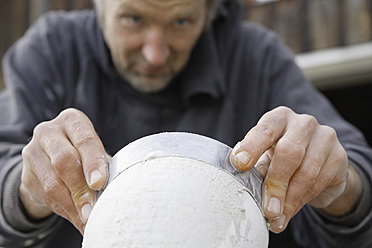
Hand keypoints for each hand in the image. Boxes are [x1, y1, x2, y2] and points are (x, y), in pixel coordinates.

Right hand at [19, 108, 109, 233]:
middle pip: (64, 161)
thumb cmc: (84, 153)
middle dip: (81, 189)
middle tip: (93, 209)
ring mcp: (33, 153)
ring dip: (73, 205)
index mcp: (72, 121)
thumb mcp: (95, 151)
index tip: (99, 183)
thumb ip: (103, 165)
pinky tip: (78, 218)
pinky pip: (46, 197)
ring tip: (88, 218)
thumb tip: (114, 191)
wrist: (52, 159)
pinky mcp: (26, 175)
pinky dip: (65, 211)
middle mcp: (49, 132)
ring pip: (53, 184)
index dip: (93, 163)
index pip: (84, 140)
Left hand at [229, 106, 361, 232]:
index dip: (252, 146)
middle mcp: (302, 123)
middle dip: (275, 184)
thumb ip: (258, 166)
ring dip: (289, 200)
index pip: (265, 129)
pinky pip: (320, 182)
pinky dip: (301, 201)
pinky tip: (290, 212)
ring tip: (276, 218)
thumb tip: (243, 183)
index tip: (239, 164)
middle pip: (289, 152)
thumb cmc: (282, 158)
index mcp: (278, 118)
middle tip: (267, 209)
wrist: (319, 165)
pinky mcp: (339, 156)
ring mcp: (324, 137)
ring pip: (306, 172)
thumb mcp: (266, 157)